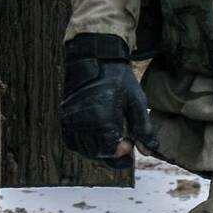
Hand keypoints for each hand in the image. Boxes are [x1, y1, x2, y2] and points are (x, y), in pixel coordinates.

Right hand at [60, 35, 157, 169]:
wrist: (95, 58)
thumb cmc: (118, 79)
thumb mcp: (136, 101)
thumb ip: (143, 129)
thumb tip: (148, 152)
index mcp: (102, 117)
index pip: (109, 150)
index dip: (122, 152)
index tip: (129, 142)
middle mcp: (82, 121)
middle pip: (97, 153)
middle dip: (112, 152)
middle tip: (124, 140)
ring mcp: (70, 121)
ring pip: (85, 150)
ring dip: (99, 150)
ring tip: (112, 136)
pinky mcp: (64, 119)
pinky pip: (73, 142)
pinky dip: (86, 144)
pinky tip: (98, 135)